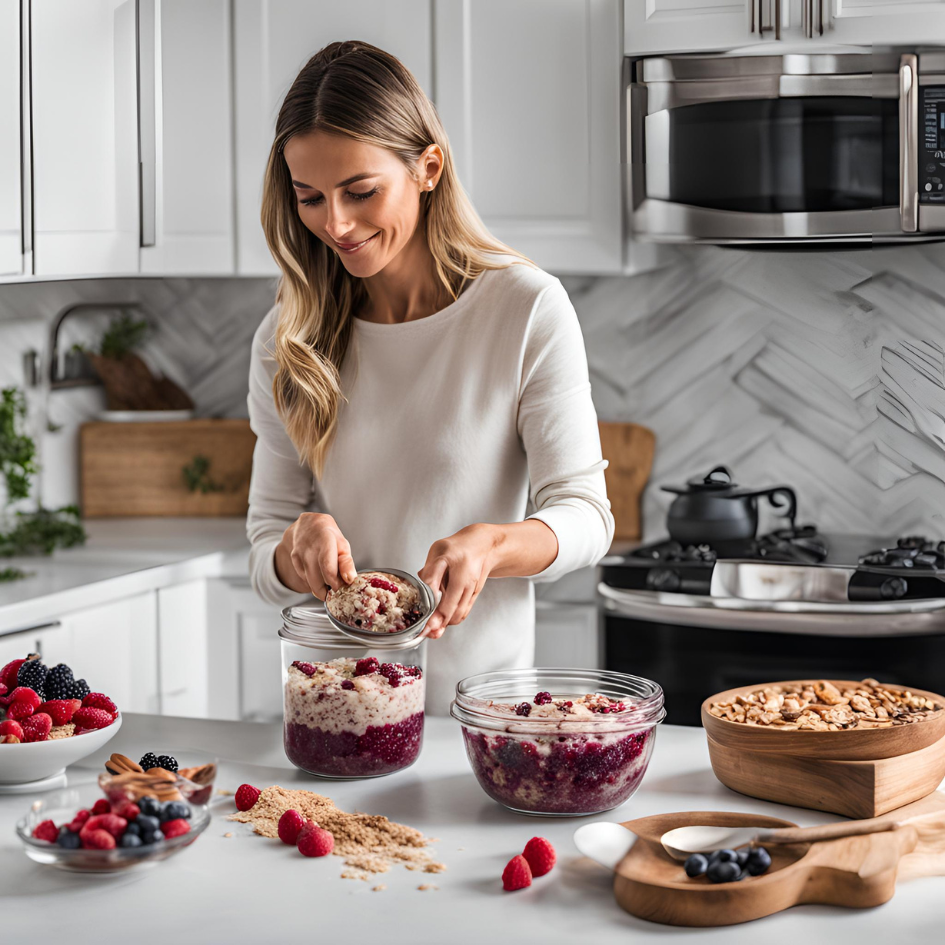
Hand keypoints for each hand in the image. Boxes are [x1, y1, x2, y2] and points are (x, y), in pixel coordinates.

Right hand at [274, 513, 356, 599]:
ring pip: (310, 583)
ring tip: (330, 579)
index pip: (327, 568)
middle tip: (337, 588)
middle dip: (327, 591)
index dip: (334, 583)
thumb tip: (350, 579)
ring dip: (321, 587)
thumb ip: (347, 563)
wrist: (309, 525)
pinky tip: (319, 573)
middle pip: (316, 581)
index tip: (341, 589)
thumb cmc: (329, 536)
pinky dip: (313, 582)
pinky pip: (305, 579)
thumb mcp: (343, 545)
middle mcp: (309, 549)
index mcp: (325, 542)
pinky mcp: (294, 561)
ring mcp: (299, 555)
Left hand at [418, 524, 497, 638]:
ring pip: (458, 614)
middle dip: (438, 623)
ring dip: (444, 624)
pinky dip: (451, 620)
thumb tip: (419, 588)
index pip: (444, 593)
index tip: (426, 623)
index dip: (433, 612)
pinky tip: (440, 622)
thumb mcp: (438, 552)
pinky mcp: (474, 596)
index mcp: (457, 568)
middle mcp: (467, 582)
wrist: (482, 546)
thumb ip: (430, 571)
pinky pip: (463, 612)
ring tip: (431, 631)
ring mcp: (472, 590)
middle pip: (452, 609)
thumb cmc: (457, 548)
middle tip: (425, 631)